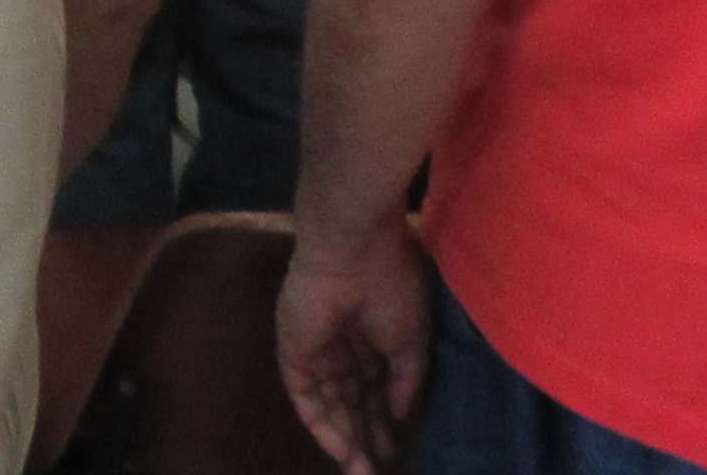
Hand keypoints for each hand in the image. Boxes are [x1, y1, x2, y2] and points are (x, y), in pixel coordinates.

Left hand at [278, 217, 434, 474]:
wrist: (355, 253)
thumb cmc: (392, 288)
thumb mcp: (411, 342)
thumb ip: (405, 382)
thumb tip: (401, 416)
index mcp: (372, 338)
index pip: (375, 388)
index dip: (384, 420)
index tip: (395, 449)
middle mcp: (343, 347)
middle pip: (352, 401)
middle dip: (364, 436)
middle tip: (375, 470)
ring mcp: (317, 351)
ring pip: (330, 405)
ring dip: (345, 439)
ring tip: (361, 470)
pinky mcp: (294, 353)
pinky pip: (306, 398)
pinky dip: (322, 425)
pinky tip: (341, 450)